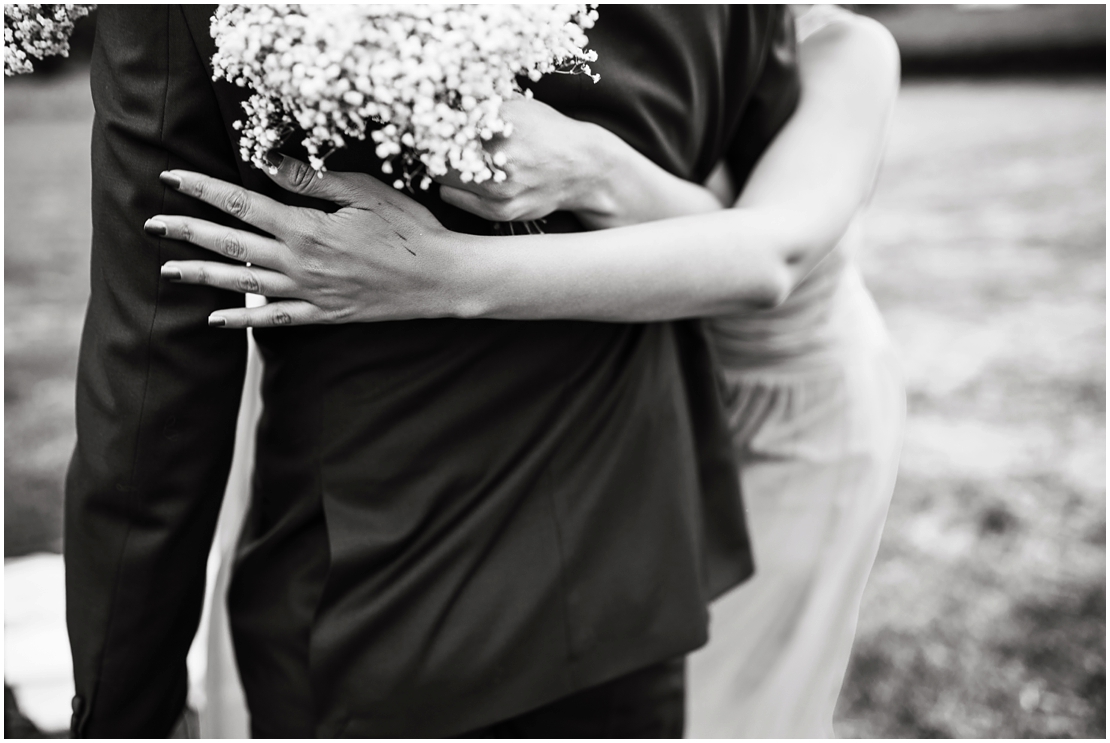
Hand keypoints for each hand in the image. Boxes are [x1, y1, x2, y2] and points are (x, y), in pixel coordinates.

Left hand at [147, 155, 463, 327]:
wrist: (442, 278)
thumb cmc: (410, 228)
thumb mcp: (365, 192)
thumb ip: (313, 180)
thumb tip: (269, 164)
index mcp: (307, 228)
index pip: (242, 204)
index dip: (203, 190)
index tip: (171, 179)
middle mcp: (301, 264)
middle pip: (232, 245)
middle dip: (188, 232)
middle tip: (150, 224)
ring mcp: (311, 293)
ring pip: (244, 284)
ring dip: (203, 277)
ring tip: (169, 270)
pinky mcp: (326, 314)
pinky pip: (276, 320)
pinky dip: (244, 321)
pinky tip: (216, 320)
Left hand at [436, 96, 612, 222]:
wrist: (582, 168)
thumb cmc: (546, 131)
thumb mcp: (518, 104)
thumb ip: (480, 101)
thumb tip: (439, 96)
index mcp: (502, 121)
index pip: (444, 121)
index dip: (431, 120)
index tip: (427, 120)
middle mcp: (499, 155)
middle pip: (436, 150)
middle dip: (434, 144)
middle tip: (436, 141)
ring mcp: (499, 187)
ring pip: (440, 176)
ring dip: (441, 166)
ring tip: (454, 159)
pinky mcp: (499, 211)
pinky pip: (451, 196)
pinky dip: (453, 185)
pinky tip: (468, 177)